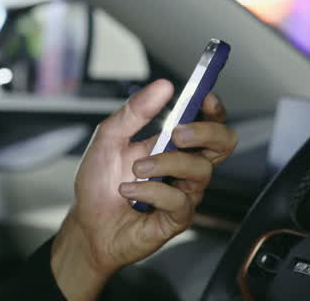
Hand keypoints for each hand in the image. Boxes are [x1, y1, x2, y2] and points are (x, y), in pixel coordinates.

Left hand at [49, 79, 237, 299]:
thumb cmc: (99, 183)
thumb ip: (135, 111)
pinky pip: (179, 200)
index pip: (208, 122)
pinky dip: (151, 190)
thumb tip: (163, 86)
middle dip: (206, 132)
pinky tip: (129, 191)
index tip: (204, 96)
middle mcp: (184, 167)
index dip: (213, 108)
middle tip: (177, 133)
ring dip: (164, 163)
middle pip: (223, 144)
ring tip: (136, 168)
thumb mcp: (108, 137)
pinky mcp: (178, 218)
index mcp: (172, 144)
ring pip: (200, 170)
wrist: (87, 224)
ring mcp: (184, 193)